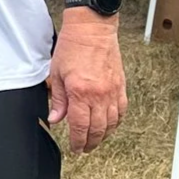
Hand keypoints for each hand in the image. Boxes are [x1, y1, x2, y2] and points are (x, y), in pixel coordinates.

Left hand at [47, 14, 125, 153]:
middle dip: (90, 142)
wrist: (92, 30)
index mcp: (80, 92)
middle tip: (84, 148)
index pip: (81, 126)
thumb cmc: (73, 47)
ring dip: (103, 135)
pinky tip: (109, 125)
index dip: (78, 141)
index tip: (75, 148)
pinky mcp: (121, 86)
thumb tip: (56, 118)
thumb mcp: (56, 74)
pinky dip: (116, 121)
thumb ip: (57, 99)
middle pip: (98, 128)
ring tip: (95, 140)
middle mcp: (100, 94)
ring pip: (112, 122)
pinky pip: (122, 110)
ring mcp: (113, 90)